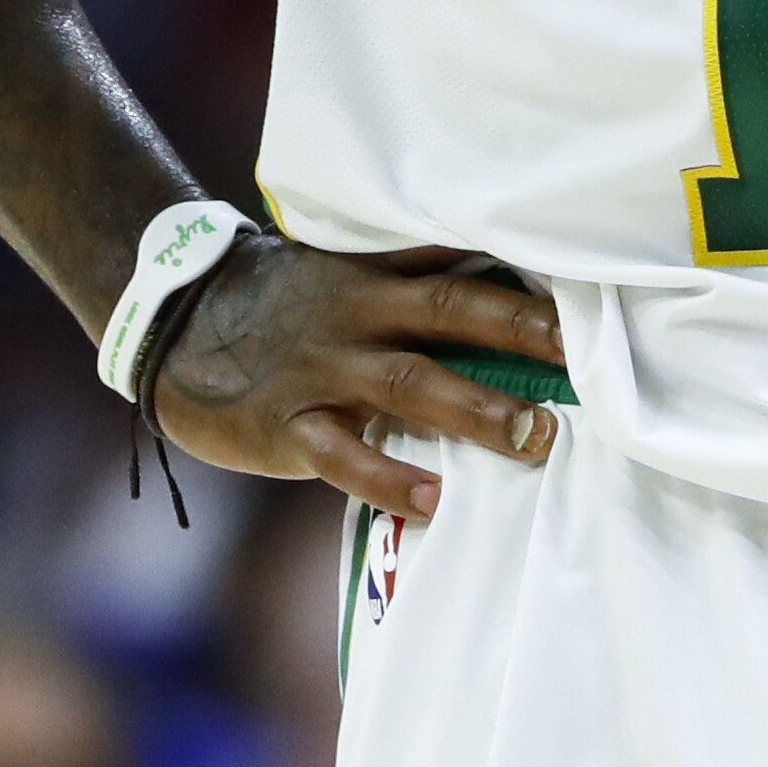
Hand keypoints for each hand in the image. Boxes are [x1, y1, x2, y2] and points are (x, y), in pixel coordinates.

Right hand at [150, 240, 568, 516]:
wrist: (172, 319)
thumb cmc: (282, 302)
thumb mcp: (344, 271)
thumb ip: (413, 280)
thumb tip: (509, 286)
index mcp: (377, 274)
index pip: (463, 267)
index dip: (527, 279)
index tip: (594, 293)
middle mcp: (358, 314)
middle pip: (454, 314)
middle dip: (523, 335)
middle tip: (587, 365)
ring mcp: (323, 369)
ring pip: (411, 384)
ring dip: (478, 409)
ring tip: (535, 438)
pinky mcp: (286, 423)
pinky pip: (343, 454)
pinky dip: (388, 477)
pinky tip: (433, 499)